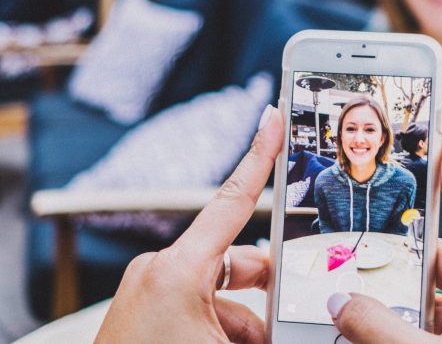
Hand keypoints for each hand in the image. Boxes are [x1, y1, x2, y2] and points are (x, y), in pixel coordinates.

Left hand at [94, 106, 282, 343]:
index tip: (275, 119)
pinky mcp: (143, 311)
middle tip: (290, 317)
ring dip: (245, 325)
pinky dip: (221, 330)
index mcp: (178, 270)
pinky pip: (197, 308)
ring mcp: (149, 291)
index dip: (260, 156)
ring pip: (221, 294)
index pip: (232, 200)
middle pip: (237, 263)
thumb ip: (267, 330)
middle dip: (267, 295)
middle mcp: (161, 271)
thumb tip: (297, 326)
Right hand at [328, 140, 441, 342]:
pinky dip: (409, 327)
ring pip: (435, 299)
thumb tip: (341, 303)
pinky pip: (439, 327)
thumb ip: (380, 327)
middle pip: (439, 258)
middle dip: (398, 259)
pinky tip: (376, 335)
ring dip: (399, 303)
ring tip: (358, 306)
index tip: (433, 140)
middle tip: (357, 251)